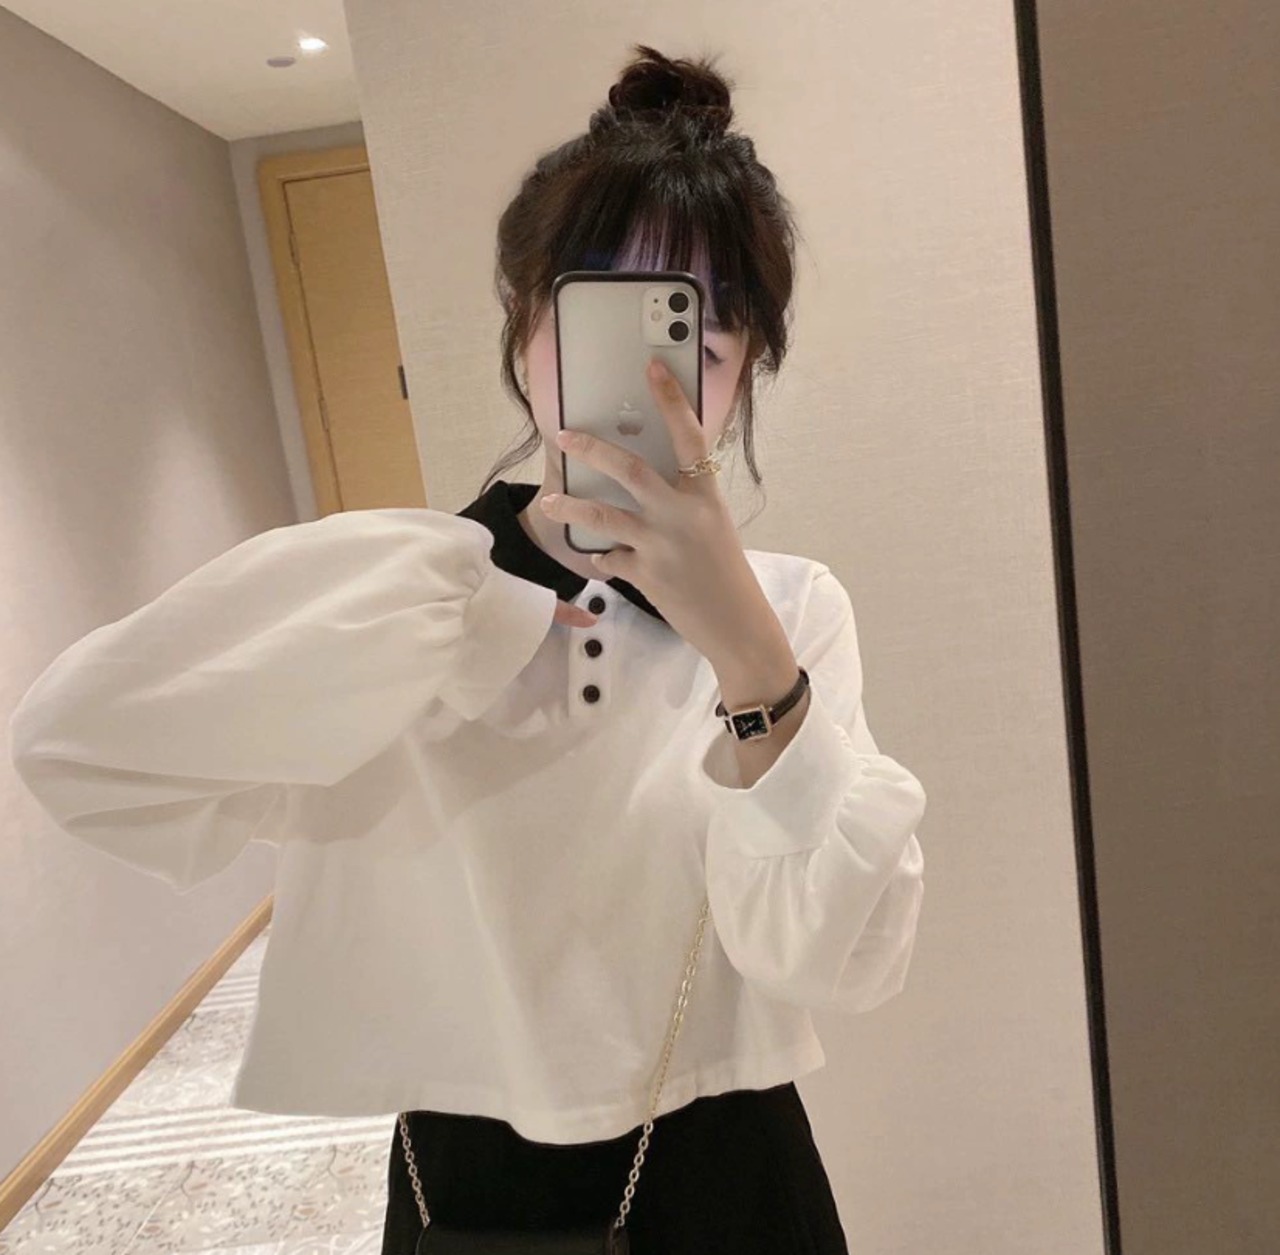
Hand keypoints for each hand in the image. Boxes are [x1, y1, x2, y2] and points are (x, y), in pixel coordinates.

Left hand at [541, 360, 777, 663]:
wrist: (736, 624)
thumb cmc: (727, 573)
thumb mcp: (715, 526)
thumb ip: (687, 501)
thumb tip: (655, 481)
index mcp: (705, 496)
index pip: (689, 436)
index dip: (670, 399)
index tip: (652, 367)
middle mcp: (682, 515)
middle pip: (630, 470)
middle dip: (592, 450)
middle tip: (564, 435)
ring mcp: (661, 545)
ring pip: (603, 516)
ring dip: (571, 507)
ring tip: (548, 502)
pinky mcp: (645, 575)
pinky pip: (609, 558)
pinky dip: (600, 556)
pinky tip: (597, 556)